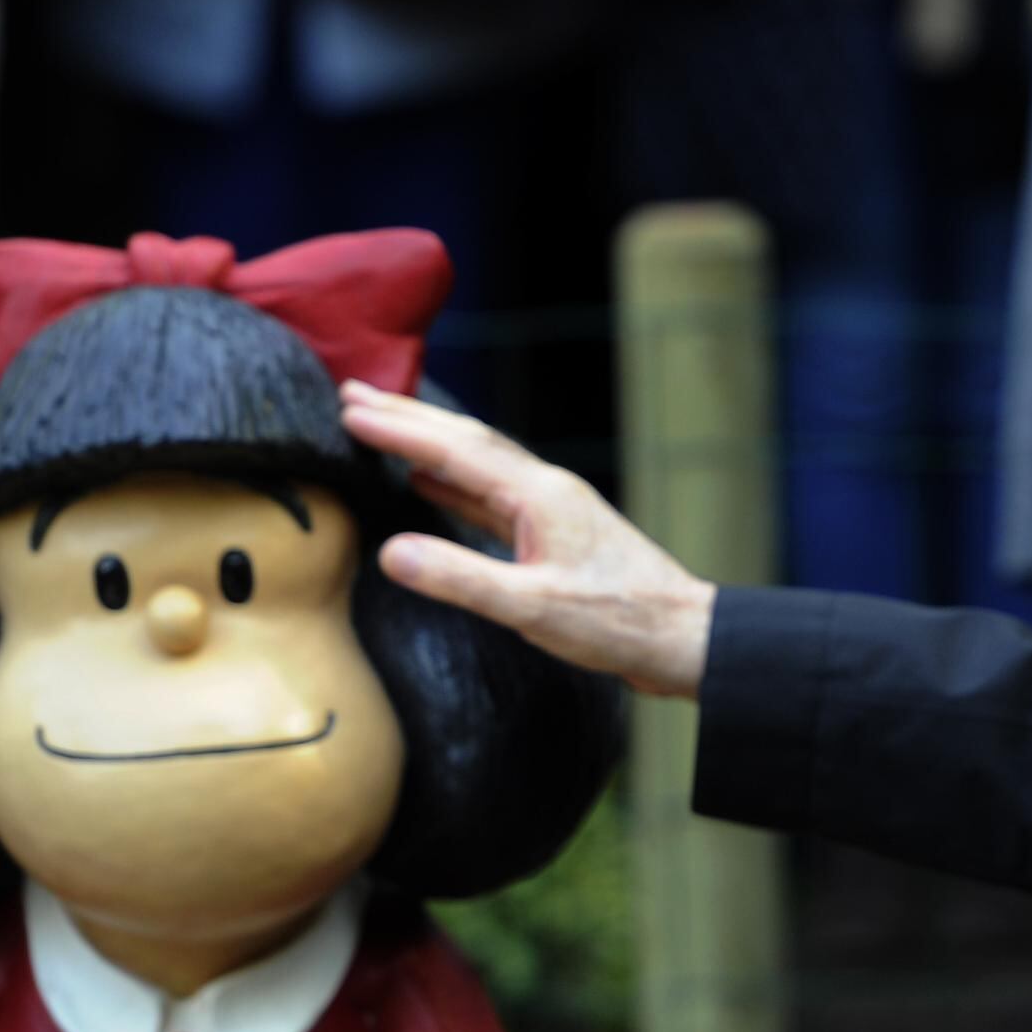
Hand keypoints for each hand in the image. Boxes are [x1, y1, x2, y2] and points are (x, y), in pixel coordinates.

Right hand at [340, 382, 715, 697]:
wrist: (683, 638)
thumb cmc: (618, 623)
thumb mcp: (532, 607)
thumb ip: (460, 579)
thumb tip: (390, 552)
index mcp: (538, 495)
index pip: (454, 451)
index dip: (399, 430)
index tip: (348, 409)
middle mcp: (544, 490)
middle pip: (465, 442)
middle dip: (408, 417)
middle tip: (353, 394)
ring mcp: (552, 510)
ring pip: (477, 465)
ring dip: (428, 444)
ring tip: (382, 426)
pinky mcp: (555, 535)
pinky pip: (491, 496)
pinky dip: (454, 484)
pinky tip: (430, 485)